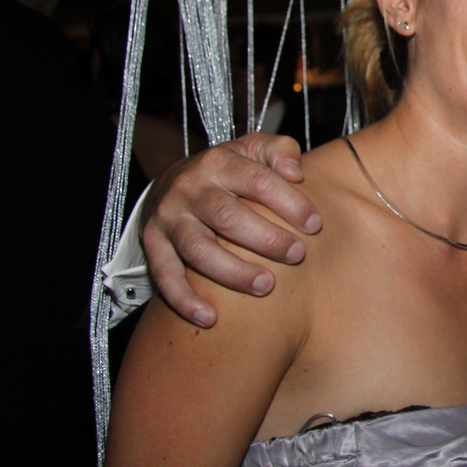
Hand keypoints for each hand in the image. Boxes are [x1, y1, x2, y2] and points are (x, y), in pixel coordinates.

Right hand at [141, 133, 318, 327]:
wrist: (170, 181)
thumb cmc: (227, 170)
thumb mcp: (252, 148)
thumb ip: (279, 151)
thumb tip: (296, 173)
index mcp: (219, 162)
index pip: (258, 180)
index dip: (289, 203)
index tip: (314, 225)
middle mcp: (190, 189)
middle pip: (228, 217)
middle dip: (266, 239)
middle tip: (297, 256)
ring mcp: (168, 218)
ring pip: (198, 249)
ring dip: (233, 273)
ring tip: (266, 287)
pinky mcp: (152, 244)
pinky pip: (165, 276)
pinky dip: (184, 300)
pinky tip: (210, 318)